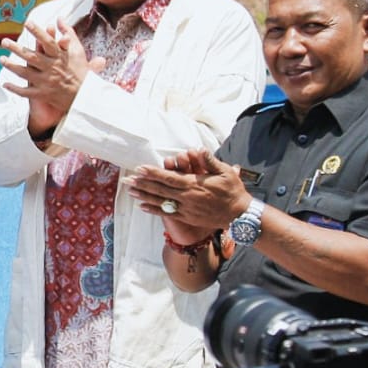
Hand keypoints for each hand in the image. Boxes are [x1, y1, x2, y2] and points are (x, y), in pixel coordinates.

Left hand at [0, 18, 105, 136]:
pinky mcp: (43, 94)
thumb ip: (69, 33)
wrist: (85, 96)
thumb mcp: (78, 50)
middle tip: (4, 41)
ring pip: (25, 73)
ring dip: (12, 66)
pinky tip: (5, 84)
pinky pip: (26, 92)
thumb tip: (59, 18)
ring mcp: (46, 82)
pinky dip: (15, 89)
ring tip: (1, 59)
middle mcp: (52, 69)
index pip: (48, 42)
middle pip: (31, 57)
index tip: (27, 23)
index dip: (38, 32)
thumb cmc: (80, 71)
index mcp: (60, 57)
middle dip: (16, 49)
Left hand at [128, 149, 249, 239]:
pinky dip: (154, 210)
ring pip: (160, 201)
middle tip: (127, 179)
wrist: (240, 215)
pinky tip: (142, 206)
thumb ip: (210, 161)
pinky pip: (167, 214)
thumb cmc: (233, 191)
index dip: (152, 173)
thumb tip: (199, 149)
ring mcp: (186, 209)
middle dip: (142, 184)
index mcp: (194, 184)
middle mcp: (186, 197)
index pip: (168, 177)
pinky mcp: (187, 218)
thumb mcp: (225, 172)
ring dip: (144, 196)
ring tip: (130, 191)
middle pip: (160, 189)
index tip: (139, 168)